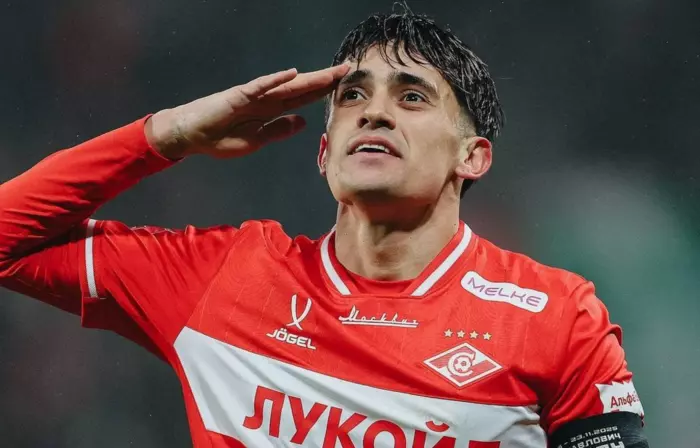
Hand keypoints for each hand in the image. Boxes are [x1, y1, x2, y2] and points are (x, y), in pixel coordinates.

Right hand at [146, 64, 349, 158]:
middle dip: (323, 80)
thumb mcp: (257, 140)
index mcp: (271, 110)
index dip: (322, 92)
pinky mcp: (238, 96)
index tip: (343, 86)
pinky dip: (275, 80)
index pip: (303, 98)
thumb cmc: (221, 138)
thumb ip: (279, 130)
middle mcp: (266, 99)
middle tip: (346, 70)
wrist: (193, 135)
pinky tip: (291, 74)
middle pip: (301, 88)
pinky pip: (260, 87)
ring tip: (329, 73)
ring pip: (286, 85)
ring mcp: (253, 96)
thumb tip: (303, 122)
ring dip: (308, 78)